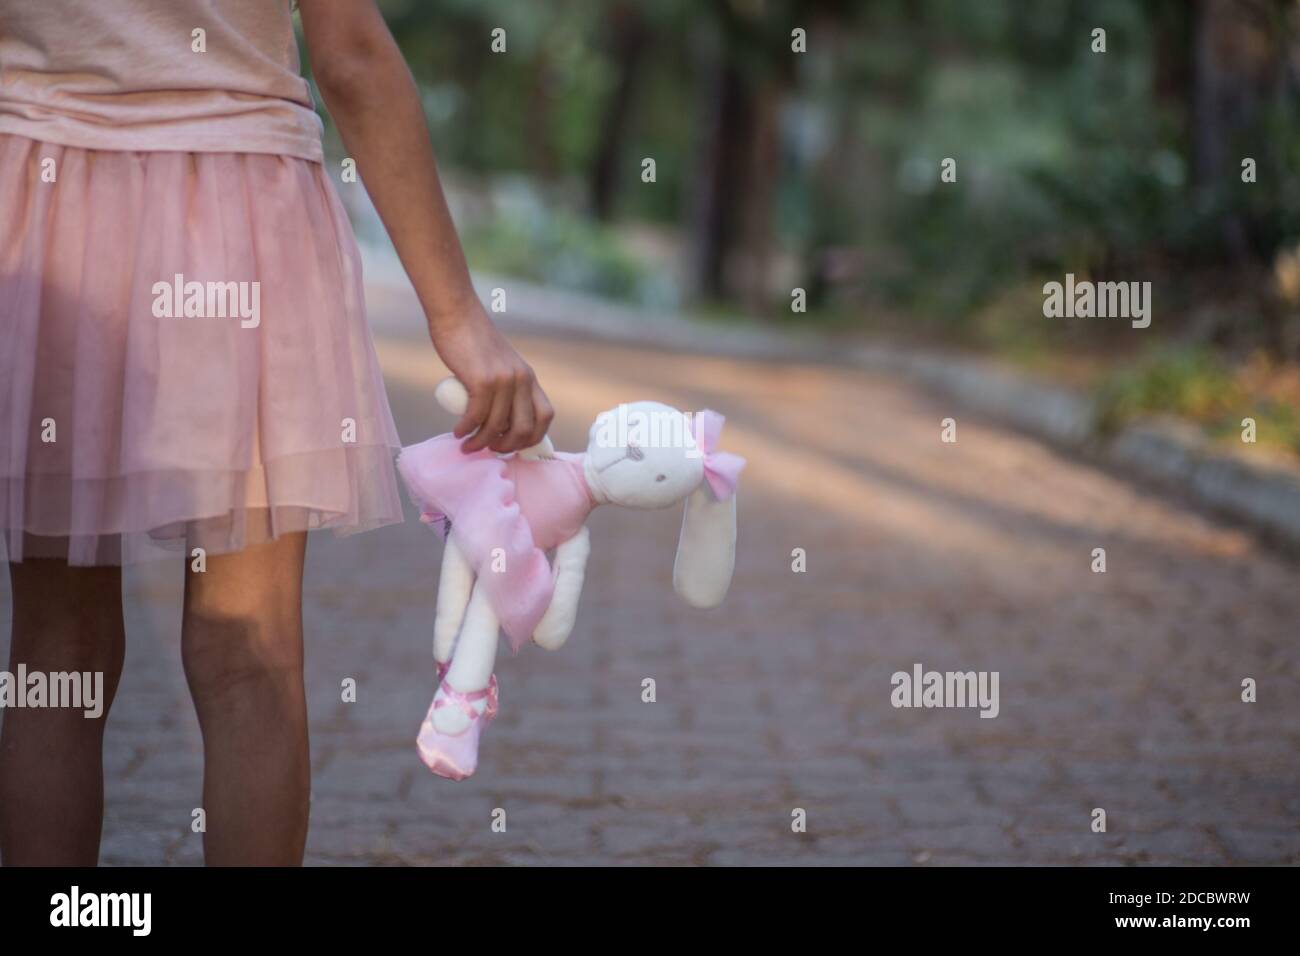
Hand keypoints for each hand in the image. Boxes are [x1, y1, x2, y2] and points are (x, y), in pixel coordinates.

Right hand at [427, 302, 553, 452]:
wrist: (458, 316)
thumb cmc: (473, 343)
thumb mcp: (501, 365)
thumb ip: (506, 387)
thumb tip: (499, 421)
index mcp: (529, 378)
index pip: (545, 416)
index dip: (532, 438)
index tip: (512, 445)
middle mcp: (522, 380)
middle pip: (524, 429)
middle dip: (506, 447)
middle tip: (488, 449)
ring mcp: (503, 380)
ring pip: (497, 427)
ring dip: (481, 443)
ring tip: (467, 446)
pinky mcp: (482, 381)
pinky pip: (477, 416)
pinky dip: (466, 430)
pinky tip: (458, 432)